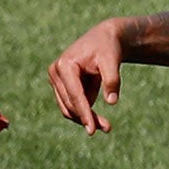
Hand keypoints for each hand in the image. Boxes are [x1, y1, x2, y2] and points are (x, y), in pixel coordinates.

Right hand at [48, 20, 124, 134]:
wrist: (104, 39)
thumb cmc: (108, 47)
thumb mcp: (112, 61)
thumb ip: (112, 80)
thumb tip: (112, 102)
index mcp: (64, 65)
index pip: (74, 95)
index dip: (84, 113)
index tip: (92, 130)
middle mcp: (55, 72)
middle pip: (70, 104)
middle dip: (87, 118)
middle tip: (108, 128)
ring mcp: (56, 80)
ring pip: (68, 108)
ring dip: (85, 119)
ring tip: (107, 127)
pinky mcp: (61, 86)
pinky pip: (71, 105)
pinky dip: (84, 113)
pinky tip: (100, 120)